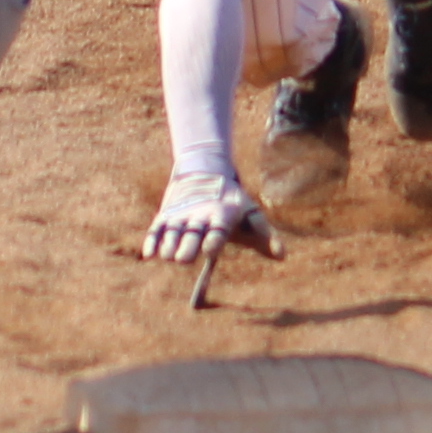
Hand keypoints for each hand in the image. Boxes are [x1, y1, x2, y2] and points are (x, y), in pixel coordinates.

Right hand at [145, 167, 278, 266]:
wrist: (204, 173)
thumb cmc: (232, 204)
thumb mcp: (251, 215)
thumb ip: (265, 236)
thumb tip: (282, 256)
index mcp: (222, 215)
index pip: (218, 229)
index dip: (214, 240)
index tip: (210, 251)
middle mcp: (200, 215)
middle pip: (193, 232)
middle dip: (188, 245)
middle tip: (184, 259)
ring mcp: (181, 215)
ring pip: (174, 231)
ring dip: (169, 244)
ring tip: (167, 257)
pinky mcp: (166, 216)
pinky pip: (157, 228)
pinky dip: (152, 240)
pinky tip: (148, 255)